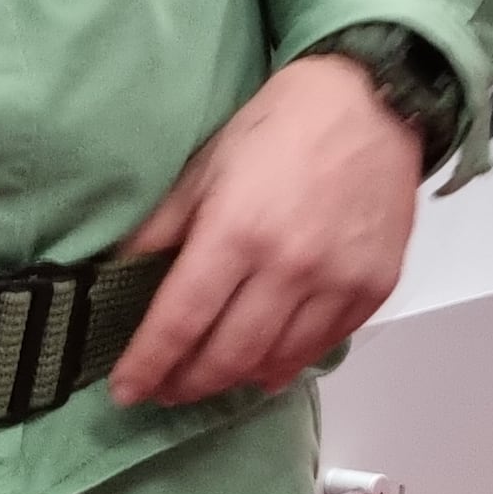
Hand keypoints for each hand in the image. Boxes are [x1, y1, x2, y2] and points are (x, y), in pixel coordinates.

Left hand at [108, 52, 426, 407]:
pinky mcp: (374, 288)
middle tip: (164, 390)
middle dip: (186, 384)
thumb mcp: (205, 168)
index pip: (179, 323)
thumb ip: (161, 230)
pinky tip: (266, 366)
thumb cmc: (281, 126)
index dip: (147, 366)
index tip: (125, 391)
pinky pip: (323, 347)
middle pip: (227, 357)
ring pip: (276, 363)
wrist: (372, 103)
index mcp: (236, 232)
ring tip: (210, 379)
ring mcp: (337, 282)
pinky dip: (288, 363)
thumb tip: (119, 277)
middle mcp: (289, 267)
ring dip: (235, 380)